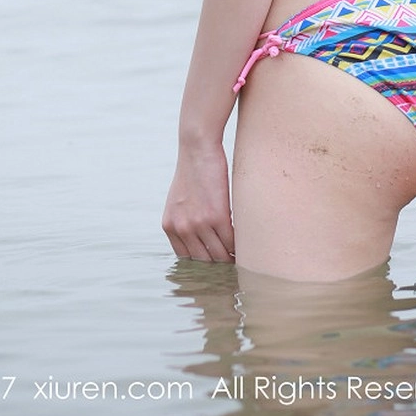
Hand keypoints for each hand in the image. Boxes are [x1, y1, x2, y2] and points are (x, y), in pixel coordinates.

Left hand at [162, 139, 235, 263]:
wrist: (197, 147)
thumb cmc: (192, 171)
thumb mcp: (178, 201)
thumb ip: (184, 222)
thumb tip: (200, 241)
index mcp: (170, 226)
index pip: (187, 259)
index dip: (203, 265)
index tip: (216, 265)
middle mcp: (182, 228)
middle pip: (204, 261)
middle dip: (218, 267)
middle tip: (232, 268)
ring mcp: (198, 223)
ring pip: (219, 255)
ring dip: (231, 259)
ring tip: (241, 259)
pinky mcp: (217, 216)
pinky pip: (231, 242)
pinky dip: (239, 246)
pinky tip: (246, 244)